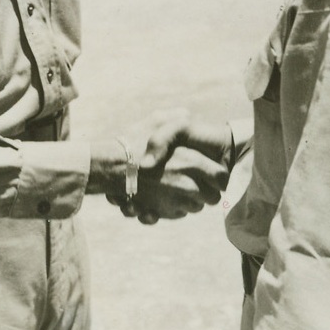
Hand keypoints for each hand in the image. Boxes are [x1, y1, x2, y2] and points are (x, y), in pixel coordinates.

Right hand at [123, 108, 233, 223]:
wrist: (108, 166)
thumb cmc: (132, 142)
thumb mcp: (156, 121)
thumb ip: (176, 117)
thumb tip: (186, 113)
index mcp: (192, 161)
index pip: (221, 178)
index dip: (218, 178)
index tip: (212, 175)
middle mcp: (188, 185)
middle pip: (211, 198)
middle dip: (205, 193)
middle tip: (194, 184)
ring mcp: (175, 201)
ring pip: (193, 208)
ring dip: (187, 202)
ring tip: (173, 189)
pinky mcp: (161, 212)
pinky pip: (175, 215)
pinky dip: (171, 210)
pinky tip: (160, 197)